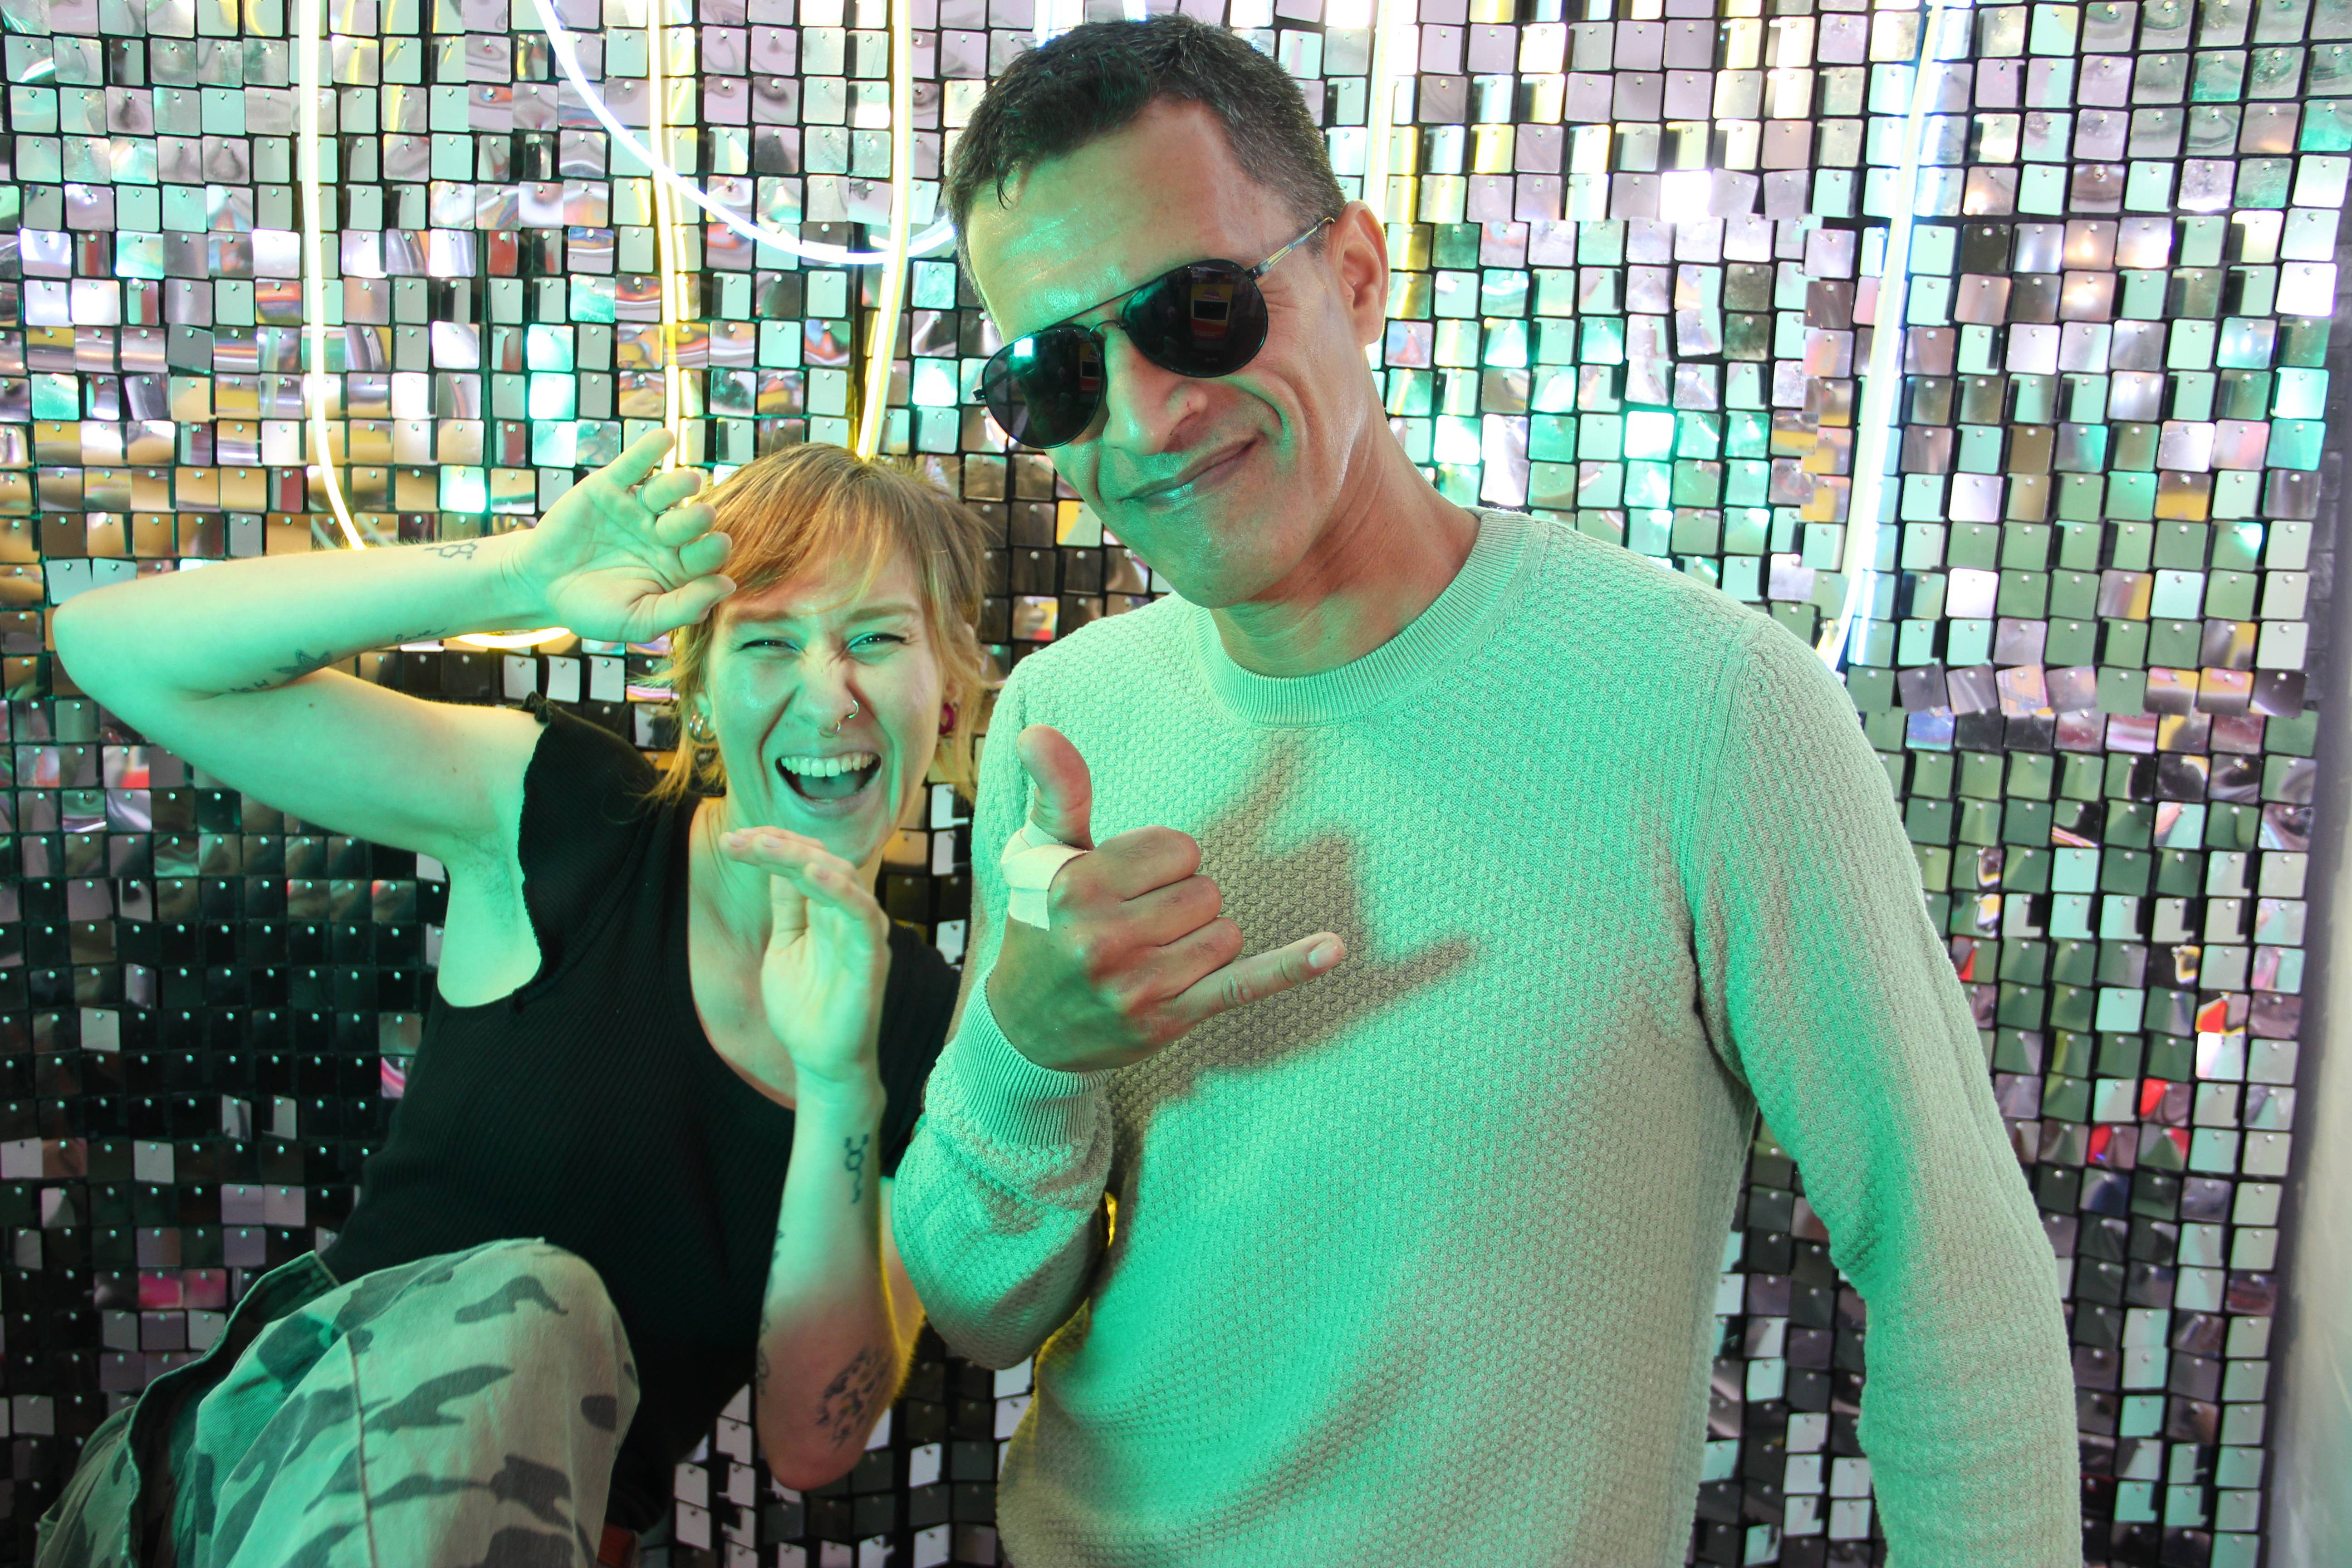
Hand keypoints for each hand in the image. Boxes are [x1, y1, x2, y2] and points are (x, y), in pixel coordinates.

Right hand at [507, 430, 736, 643]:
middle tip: (705, 515)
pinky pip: (633, 466)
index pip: (703, 558)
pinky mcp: (610, 487)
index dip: (712, 552)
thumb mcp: (638, 619)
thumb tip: (728, 587)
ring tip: (691, 481)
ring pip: (664, 492)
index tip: (721, 546)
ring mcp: (638, 509)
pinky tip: (665, 438)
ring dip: (678, 485)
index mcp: (678, 568)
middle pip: (686, 523)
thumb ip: (682, 607)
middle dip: (695, 519)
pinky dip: (647, 451)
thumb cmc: (592, 607)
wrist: (540, 585)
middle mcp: (664, 535)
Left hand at [721, 827, 891, 1096]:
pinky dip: (839, 889)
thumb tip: (773, 863)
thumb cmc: (804, 1007)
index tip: (732, 841)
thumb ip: (787, 907)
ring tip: (764, 846)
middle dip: (778, 844)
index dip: (771, 845)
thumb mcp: (784, 945)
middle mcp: (848, 913)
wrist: (819, 1060)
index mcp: (827, 910)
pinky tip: (812, 873)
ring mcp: (862, 931)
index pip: (805, 860)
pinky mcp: (871, 954)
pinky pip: (861, 912)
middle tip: (738, 841)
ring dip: (800, 856)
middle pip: (820, 859)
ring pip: (841, 874)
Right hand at [987, 726, 1344, 1072]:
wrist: (1025, 1030)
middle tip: (1137, 925)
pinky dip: (1290, 968)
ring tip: (1153, 955)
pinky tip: (1332, 949)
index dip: (1165, 862)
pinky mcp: (1166, 1020)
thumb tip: (1040, 731)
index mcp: (1076, 887)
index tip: (1132, 885)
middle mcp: (1104, 937)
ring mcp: (1138, 984)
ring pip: (1226, 933)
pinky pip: (1242, 985)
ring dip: (1202, 940)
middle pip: (1205, 890)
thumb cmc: (1042, 927)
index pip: (1178, 848)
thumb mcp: (1038, 855)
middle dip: (1182, 902)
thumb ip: (1058, 791)